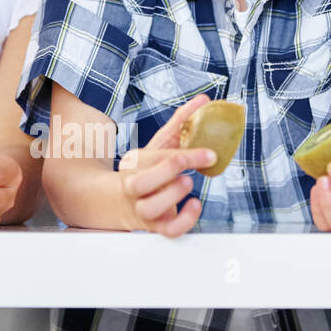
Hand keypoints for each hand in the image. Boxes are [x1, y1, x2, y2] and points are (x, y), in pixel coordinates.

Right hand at [117, 93, 217, 236]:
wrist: (120, 200)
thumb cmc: (147, 169)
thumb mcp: (161, 144)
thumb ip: (182, 121)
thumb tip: (204, 100)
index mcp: (134, 163)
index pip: (154, 158)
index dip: (184, 155)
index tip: (210, 154)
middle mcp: (133, 187)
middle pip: (140, 183)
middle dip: (169, 172)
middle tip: (192, 171)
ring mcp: (142, 209)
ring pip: (149, 210)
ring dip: (172, 197)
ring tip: (188, 184)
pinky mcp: (155, 227)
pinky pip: (168, 231)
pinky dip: (184, 221)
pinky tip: (195, 205)